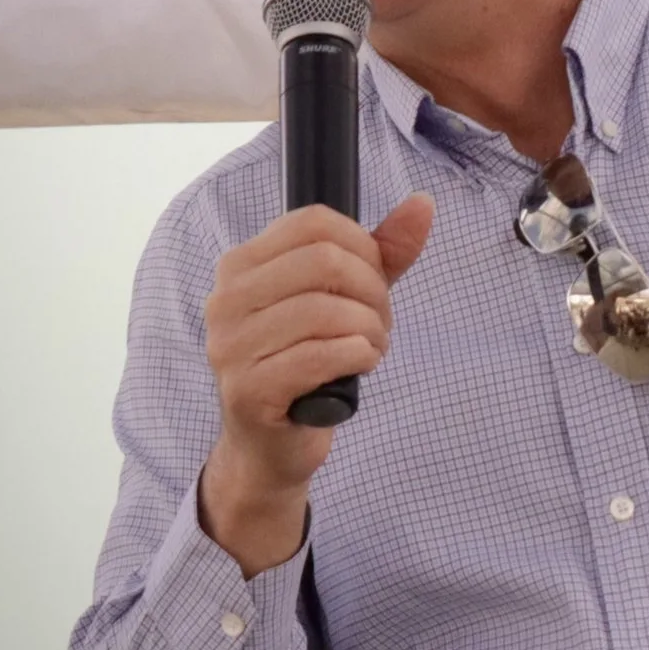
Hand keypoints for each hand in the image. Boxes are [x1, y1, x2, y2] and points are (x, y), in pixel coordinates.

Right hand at [197, 194, 432, 574]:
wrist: (272, 445)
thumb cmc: (308, 362)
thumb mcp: (347, 298)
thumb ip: (384, 252)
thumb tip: (423, 204)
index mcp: (241, 265)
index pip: (314, 222)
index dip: (363, 248)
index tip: (374, 279)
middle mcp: (225, 300)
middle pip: (325, 261)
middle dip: (372, 291)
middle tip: (378, 322)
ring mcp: (230, 347)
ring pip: (326, 309)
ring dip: (370, 329)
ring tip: (370, 347)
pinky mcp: (248, 390)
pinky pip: (322, 355)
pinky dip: (358, 356)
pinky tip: (360, 366)